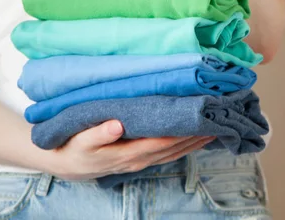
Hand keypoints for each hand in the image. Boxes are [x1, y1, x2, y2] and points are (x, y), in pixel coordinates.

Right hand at [45, 120, 213, 180]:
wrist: (67, 165)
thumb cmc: (74, 148)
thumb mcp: (81, 140)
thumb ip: (98, 133)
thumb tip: (117, 125)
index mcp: (129, 154)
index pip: (163, 142)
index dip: (183, 132)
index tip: (201, 120)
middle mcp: (139, 160)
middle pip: (175, 149)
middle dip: (196, 136)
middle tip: (217, 121)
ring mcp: (141, 162)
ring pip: (174, 153)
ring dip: (194, 143)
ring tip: (214, 129)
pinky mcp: (140, 159)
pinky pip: (168, 154)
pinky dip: (184, 147)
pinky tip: (194, 139)